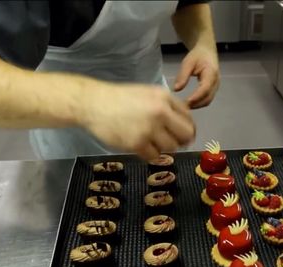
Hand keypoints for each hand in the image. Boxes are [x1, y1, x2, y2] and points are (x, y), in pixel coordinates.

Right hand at [80, 83, 195, 159]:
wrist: (93, 103)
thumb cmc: (120, 99)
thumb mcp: (148, 93)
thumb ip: (167, 105)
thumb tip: (184, 124)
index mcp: (164, 98)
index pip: (189, 118)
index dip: (187, 129)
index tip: (182, 135)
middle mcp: (160, 112)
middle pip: (185, 135)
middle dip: (181, 141)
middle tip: (171, 143)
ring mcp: (149, 129)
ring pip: (171, 148)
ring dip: (163, 148)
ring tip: (151, 143)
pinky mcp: (137, 143)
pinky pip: (154, 156)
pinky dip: (150, 155)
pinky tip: (141, 147)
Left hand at [174, 46, 219, 108]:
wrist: (207, 51)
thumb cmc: (197, 56)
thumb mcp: (188, 62)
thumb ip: (182, 76)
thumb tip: (176, 89)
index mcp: (211, 73)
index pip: (205, 88)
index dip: (196, 97)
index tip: (186, 102)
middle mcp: (216, 82)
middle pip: (208, 98)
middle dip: (196, 104)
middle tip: (182, 107)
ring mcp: (215, 86)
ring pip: (208, 100)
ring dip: (197, 105)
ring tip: (184, 107)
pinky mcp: (213, 89)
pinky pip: (207, 99)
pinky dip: (199, 103)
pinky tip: (189, 104)